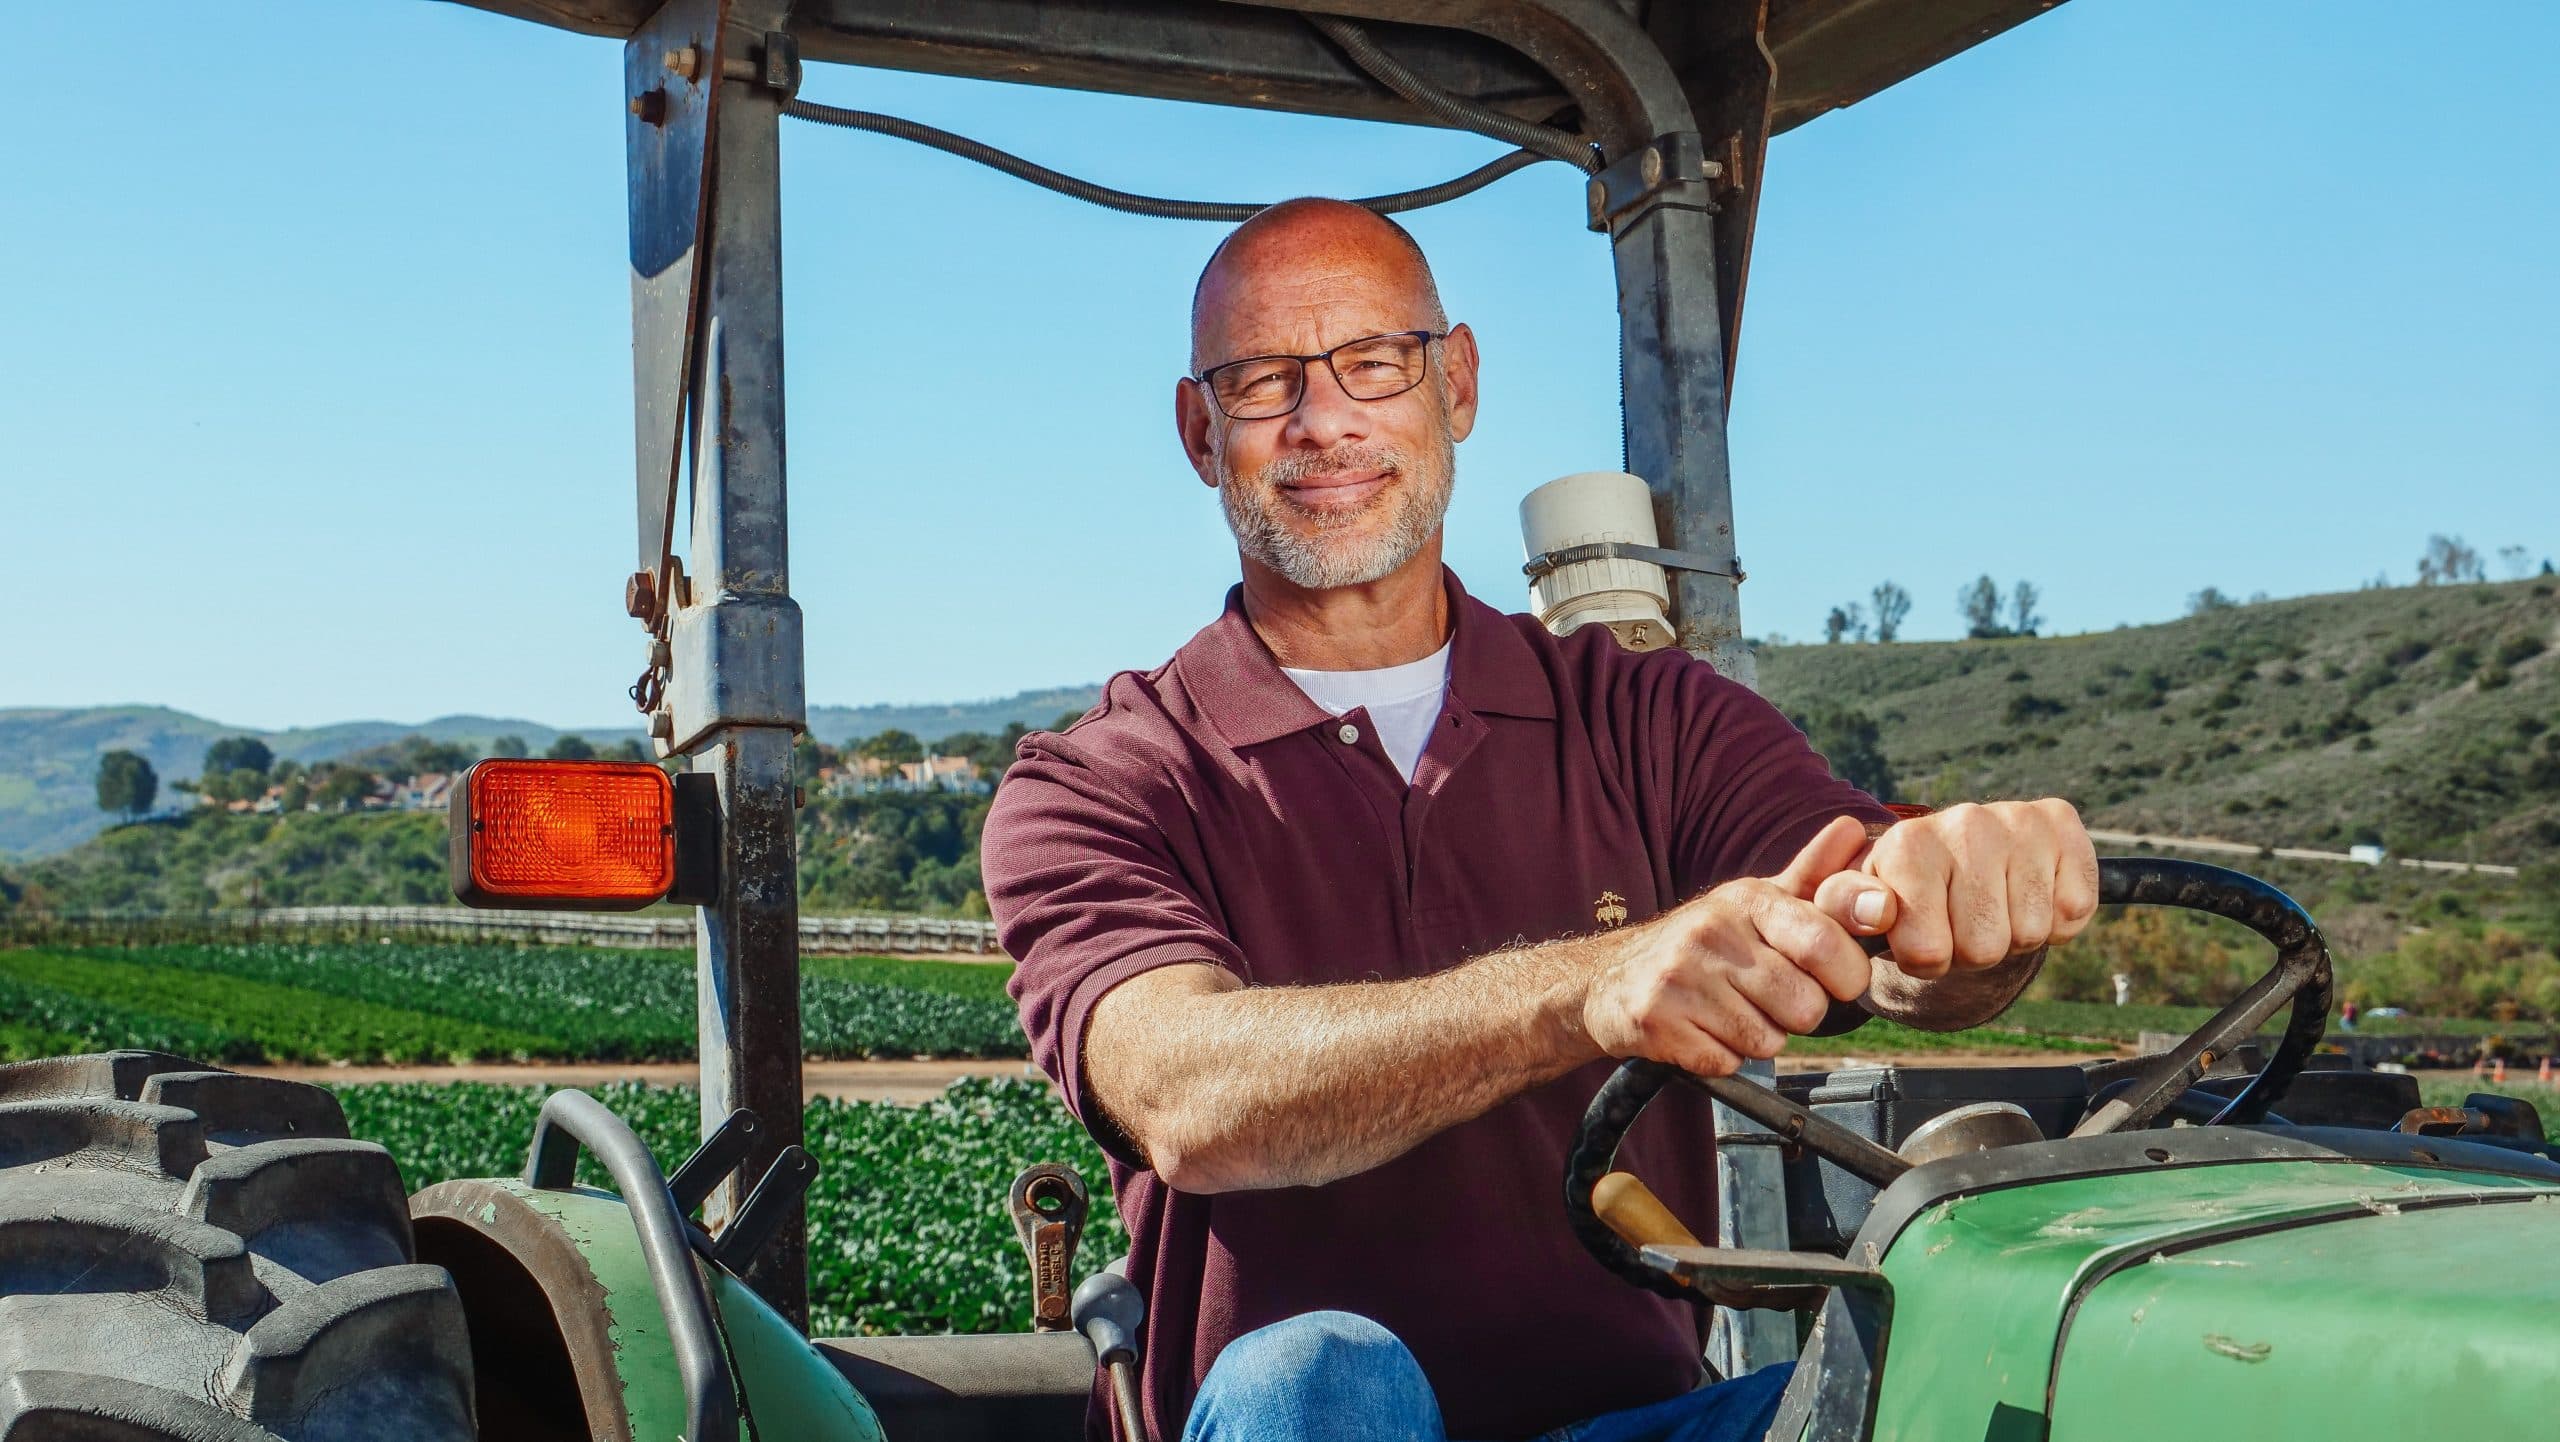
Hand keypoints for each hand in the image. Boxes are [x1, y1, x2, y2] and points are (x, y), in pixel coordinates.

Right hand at [1581, 817, 1877, 1075]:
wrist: (1609, 978)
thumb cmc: (1703, 944)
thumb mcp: (1755, 902)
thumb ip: (1812, 875)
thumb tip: (1855, 828)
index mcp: (1747, 900)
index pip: (1826, 944)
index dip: (1845, 975)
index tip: (1830, 979)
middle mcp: (1712, 932)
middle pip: (1804, 1005)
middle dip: (1800, 1015)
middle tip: (1775, 1001)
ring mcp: (1680, 976)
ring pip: (1767, 1041)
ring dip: (1759, 1039)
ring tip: (1732, 1013)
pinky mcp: (1657, 1021)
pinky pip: (1726, 1063)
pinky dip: (1721, 1057)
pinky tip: (1703, 1031)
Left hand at [1812, 800, 2098, 981]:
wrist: (1952, 856)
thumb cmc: (1901, 890)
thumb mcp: (1855, 900)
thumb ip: (1842, 906)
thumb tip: (1878, 910)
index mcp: (1908, 843)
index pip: (1926, 951)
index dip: (1925, 959)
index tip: (1915, 934)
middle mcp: (1964, 822)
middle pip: (1984, 949)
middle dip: (1970, 951)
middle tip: (1959, 921)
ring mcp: (2017, 820)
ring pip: (2030, 934)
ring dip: (2012, 936)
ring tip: (1990, 907)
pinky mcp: (2062, 824)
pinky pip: (2073, 911)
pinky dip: (2055, 921)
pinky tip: (2028, 894)